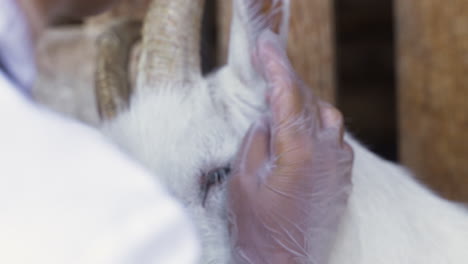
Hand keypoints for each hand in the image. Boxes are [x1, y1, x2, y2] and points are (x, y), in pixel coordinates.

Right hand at [227, 31, 353, 263]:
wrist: (285, 263)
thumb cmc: (258, 227)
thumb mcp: (242, 180)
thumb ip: (255, 140)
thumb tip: (266, 119)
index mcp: (298, 150)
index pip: (287, 94)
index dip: (275, 66)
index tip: (265, 47)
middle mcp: (326, 152)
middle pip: (309, 100)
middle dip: (287, 80)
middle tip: (269, 66)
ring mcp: (338, 165)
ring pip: (326, 115)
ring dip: (304, 101)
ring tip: (282, 98)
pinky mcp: (342, 177)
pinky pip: (334, 137)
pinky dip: (317, 124)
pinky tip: (302, 128)